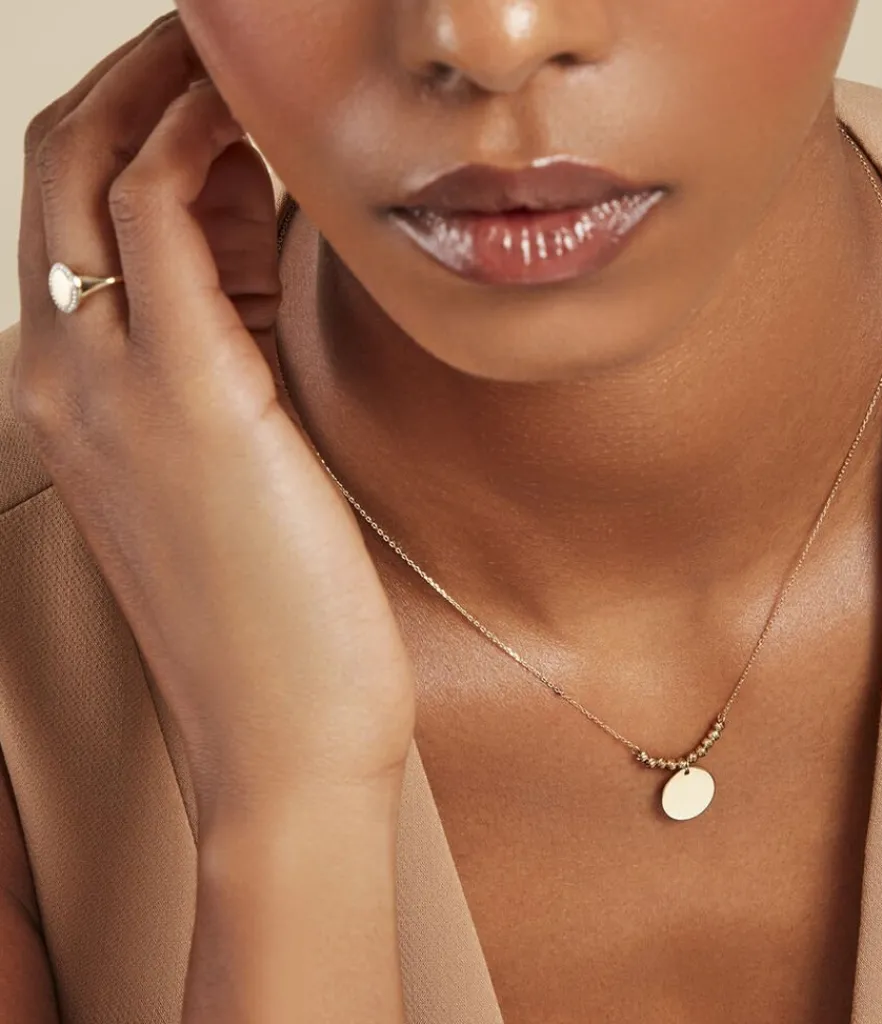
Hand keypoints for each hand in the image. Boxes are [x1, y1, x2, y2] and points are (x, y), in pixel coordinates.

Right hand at [10, 13, 415, 818]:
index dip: (151, 133)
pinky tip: (263, 120)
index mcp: (84, 396)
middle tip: (222, 44)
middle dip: (136, 80)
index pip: (85, 219)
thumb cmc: (281, 617)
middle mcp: (67, 376)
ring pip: (94, 165)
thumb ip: (231, 364)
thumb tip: (267, 262)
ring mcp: (108, 383)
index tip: (228, 97)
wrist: (283, 739)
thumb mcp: (239, 470)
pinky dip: (200, 139)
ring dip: (164, 84)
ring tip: (239, 51)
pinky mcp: (190, 397)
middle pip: (63, 167)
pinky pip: (160, 212)